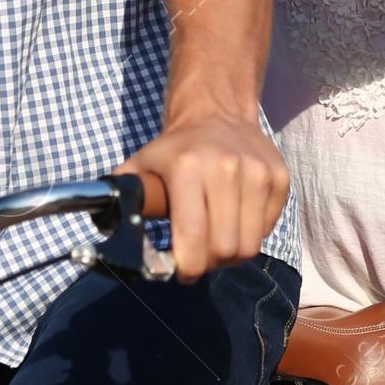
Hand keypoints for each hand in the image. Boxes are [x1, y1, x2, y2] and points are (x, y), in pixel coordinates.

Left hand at [120, 112, 288, 284]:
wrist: (217, 112)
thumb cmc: (175, 149)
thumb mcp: (142, 164)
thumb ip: (126, 197)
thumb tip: (105, 224)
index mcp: (188, 167)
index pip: (194, 237)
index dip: (187, 267)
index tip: (180, 272)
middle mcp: (226, 167)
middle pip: (224, 249)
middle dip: (208, 264)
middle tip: (197, 259)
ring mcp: (257, 171)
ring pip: (249, 245)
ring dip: (230, 256)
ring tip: (215, 245)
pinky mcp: (279, 177)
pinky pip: (266, 228)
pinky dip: (250, 235)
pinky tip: (234, 222)